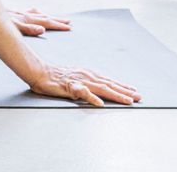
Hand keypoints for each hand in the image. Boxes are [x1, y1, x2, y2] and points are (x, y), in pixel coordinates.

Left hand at [9, 7, 71, 35]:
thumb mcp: (11, 26)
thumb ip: (27, 28)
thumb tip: (42, 29)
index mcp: (26, 18)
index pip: (46, 22)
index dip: (58, 26)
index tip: (70, 28)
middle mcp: (23, 14)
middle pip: (43, 17)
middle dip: (56, 20)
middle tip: (69, 23)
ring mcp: (17, 12)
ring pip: (36, 13)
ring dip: (47, 16)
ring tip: (55, 18)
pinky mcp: (11, 11)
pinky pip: (27, 11)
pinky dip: (34, 12)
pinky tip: (33, 12)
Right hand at [27, 64, 141, 106]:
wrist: (38, 72)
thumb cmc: (54, 76)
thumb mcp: (74, 78)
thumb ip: (86, 85)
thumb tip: (94, 92)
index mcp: (88, 74)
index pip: (109, 81)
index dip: (122, 86)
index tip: (134, 91)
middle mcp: (87, 75)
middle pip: (109, 84)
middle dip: (125, 91)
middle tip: (138, 97)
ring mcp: (79, 80)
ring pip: (101, 88)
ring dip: (116, 94)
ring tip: (127, 100)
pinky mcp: (69, 86)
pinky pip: (82, 93)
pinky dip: (92, 98)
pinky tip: (100, 103)